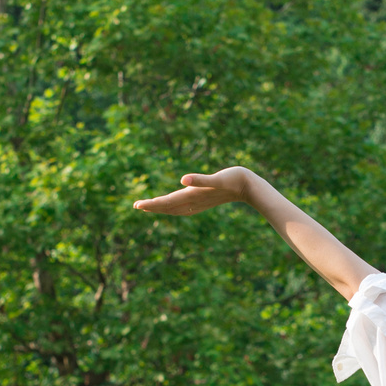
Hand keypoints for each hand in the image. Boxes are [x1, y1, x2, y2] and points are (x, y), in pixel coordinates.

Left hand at [133, 167, 257, 214]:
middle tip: (136, 206)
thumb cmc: (234, 179)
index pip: (167, 202)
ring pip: (175, 208)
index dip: (152, 204)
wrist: (249, 187)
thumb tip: (183, 179)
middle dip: (152, 207)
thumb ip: (200, 180)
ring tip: (149, 206)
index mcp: (192, 195)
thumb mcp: (217, 178)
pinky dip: (173, 206)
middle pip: (168, 207)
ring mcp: (198, 202)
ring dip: (161, 208)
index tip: (137, 205)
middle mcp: (193, 201)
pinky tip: (171, 206)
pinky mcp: (203, 200)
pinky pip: (183, 206)